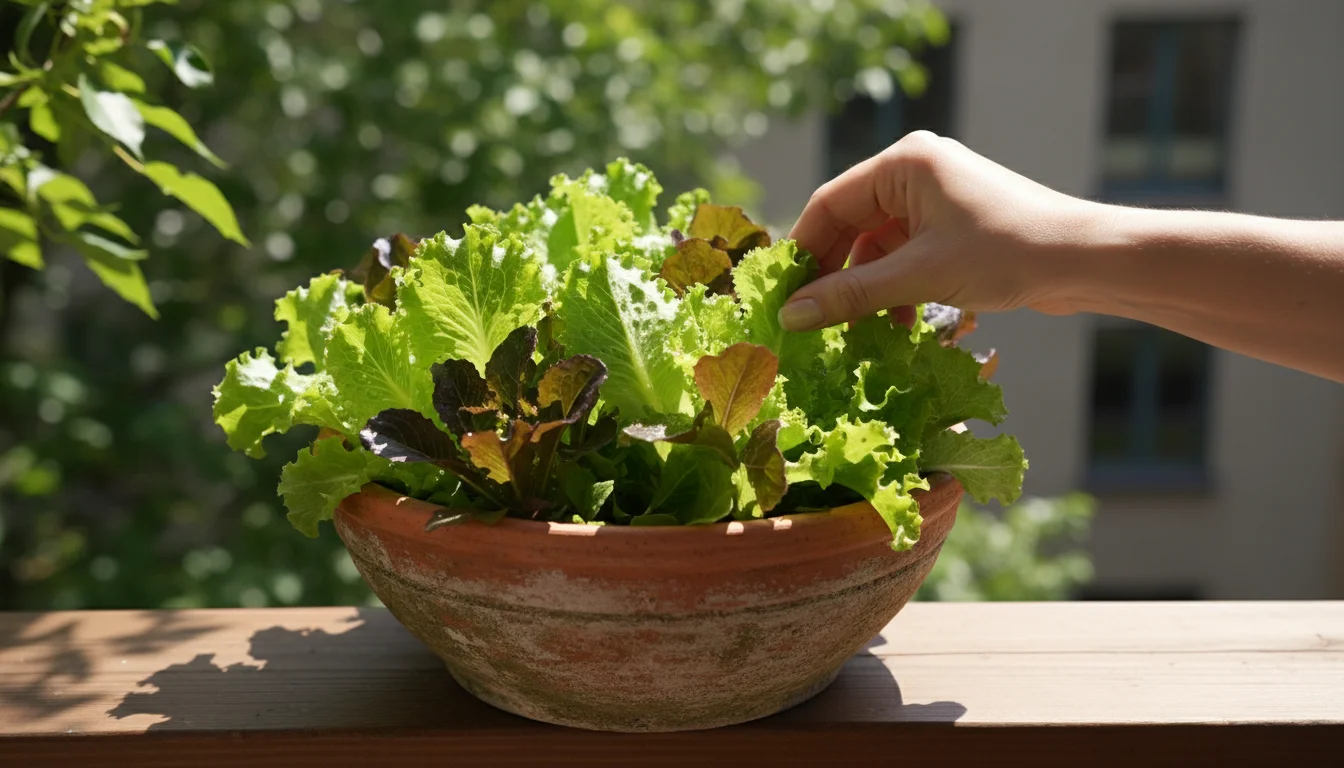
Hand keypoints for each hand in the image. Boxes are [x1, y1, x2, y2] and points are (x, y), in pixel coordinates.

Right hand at [778, 131, 1098, 330]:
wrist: (1085, 261)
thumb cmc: (1006, 253)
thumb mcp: (919, 277)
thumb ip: (850, 296)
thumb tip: (791, 316)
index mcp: (904, 163)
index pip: (830, 203)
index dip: (803, 251)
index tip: (782, 295)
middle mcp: (916, 173)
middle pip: (851, 226)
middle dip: (834, 275)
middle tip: (810, 321)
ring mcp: (936, 201)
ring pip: (877, 247)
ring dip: (865, 290)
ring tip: (854, 331)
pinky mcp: (953, 229)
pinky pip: (905, 257)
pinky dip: (894, 290)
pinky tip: (893, 325)